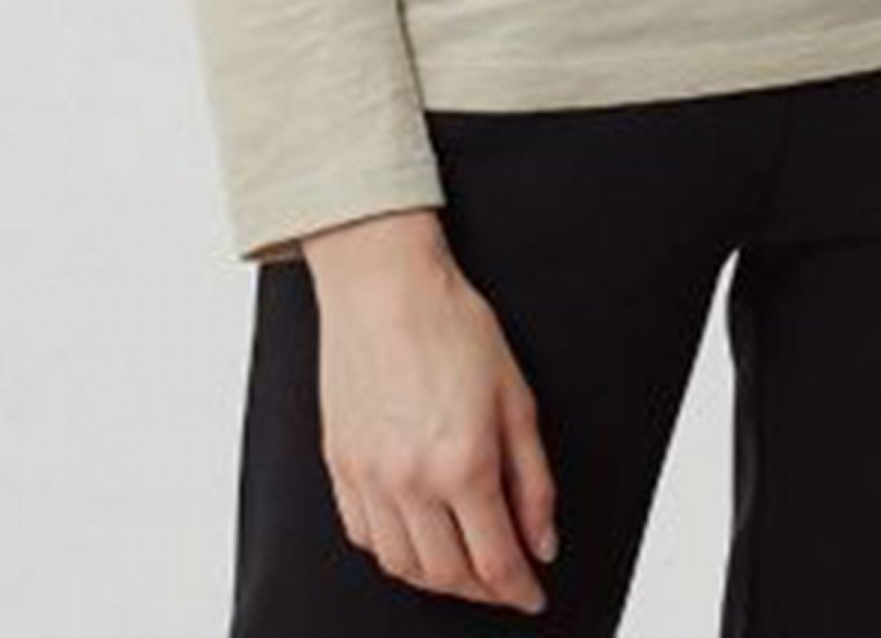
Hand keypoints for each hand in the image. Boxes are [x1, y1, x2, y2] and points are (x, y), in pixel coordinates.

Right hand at [303, 213, 557, 614]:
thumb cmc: (452, 324)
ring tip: (463, 562)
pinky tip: (416, 534)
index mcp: (463, 464)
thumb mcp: (516, 396)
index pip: (495, 562)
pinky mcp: (338, 465)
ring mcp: (368, 476)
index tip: (532, 595)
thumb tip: (542, 541)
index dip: (520, 590)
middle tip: (503, 579)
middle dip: (483, 589)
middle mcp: (410, 481)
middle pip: (449, 575)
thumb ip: (533, 479)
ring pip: (403, 566)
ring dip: (439, 577)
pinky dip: (394, 550)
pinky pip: (364, 536)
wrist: (384, 284)